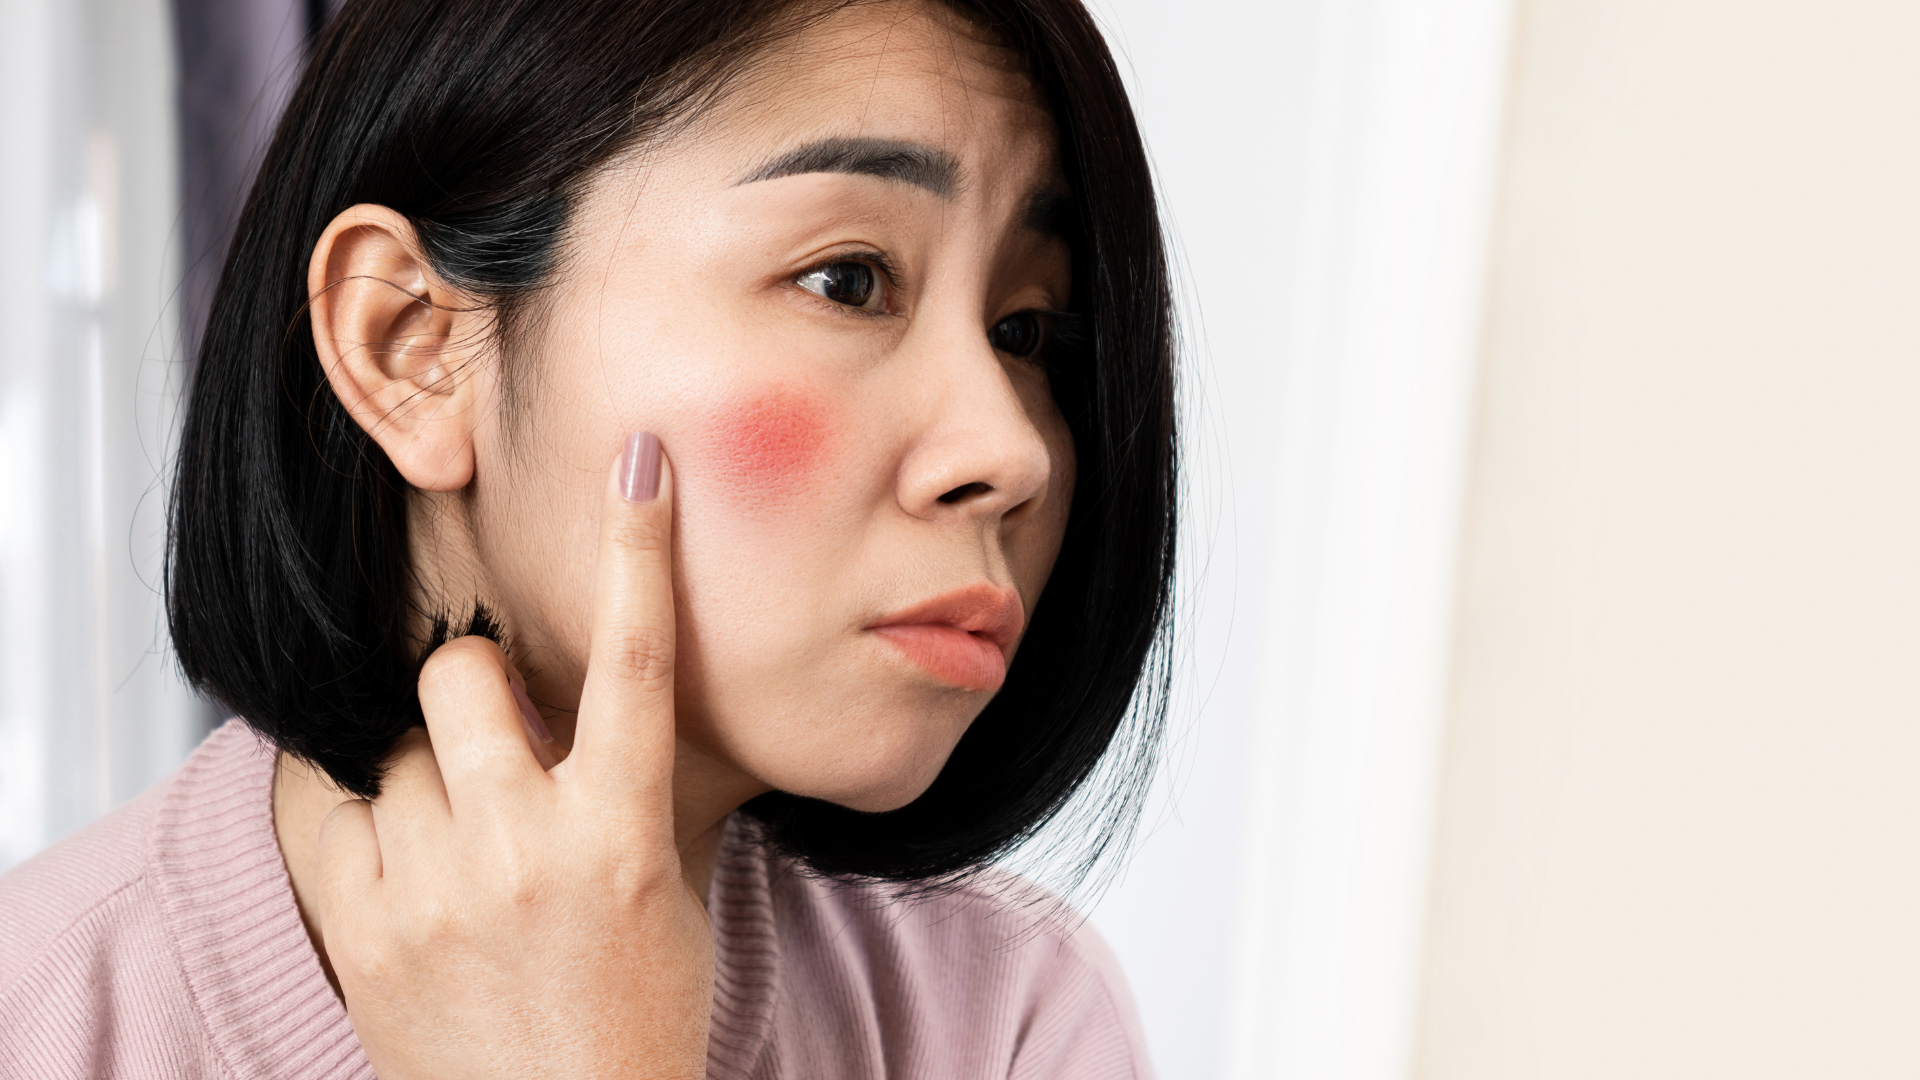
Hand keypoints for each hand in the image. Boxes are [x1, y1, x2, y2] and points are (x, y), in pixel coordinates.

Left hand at [315, 435, 711, 1079]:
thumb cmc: (636, 1023)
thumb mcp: (671, 894)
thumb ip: (636, 790)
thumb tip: (600, 696)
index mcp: (624, 832)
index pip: (637, 659)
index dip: (640, 549)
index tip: (638, 465)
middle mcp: (528, 846)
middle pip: (462, 674)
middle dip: (473, 676)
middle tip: (488, 715)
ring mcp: (439, 888)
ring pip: (392, 736)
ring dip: (419, 749)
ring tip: (446, 805)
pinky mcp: (367, 930)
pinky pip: (321, 802)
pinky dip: (342, 784)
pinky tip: (375, 802)